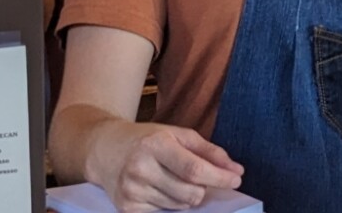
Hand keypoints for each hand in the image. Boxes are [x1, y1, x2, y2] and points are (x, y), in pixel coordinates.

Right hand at [89, 121, 244, 212]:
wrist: (105, 149)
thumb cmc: (147, 140)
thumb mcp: (178, 135)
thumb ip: (209, 151)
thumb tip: (236, 170)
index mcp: (155, 145)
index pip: (194, 170)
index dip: (219, 178)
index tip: (236, 179)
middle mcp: (140, 168)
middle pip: (190, 193)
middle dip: (203, 188)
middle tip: (198, 177)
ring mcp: (131, 190)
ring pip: (180, 206)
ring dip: (186, 197)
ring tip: (173, 180)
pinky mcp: (127, 208)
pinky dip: (170, 204)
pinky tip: (159, 189)